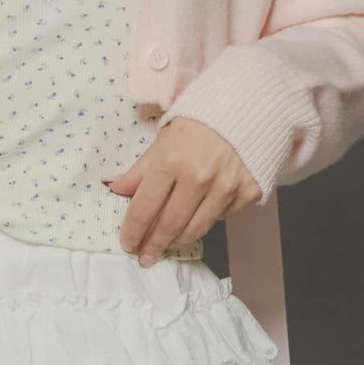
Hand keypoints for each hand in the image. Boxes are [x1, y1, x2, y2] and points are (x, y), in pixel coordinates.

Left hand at [104, 117, 262, 266]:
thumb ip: (140, 169)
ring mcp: (226, 187)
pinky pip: (222, 218)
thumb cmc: (199, 121)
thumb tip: (115, 190)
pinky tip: (198, 216)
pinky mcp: (248, 193)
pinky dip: (208, 219)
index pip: (145, 206)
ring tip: (167, 245)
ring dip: (178, 241)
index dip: (133, 230)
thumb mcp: (164, 138)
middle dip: (154, 245)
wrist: (246, 107)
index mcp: (171, 160)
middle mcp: (199, 177)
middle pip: (170, 225)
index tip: (127, 244)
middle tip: (145, 257)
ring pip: (197, 229)